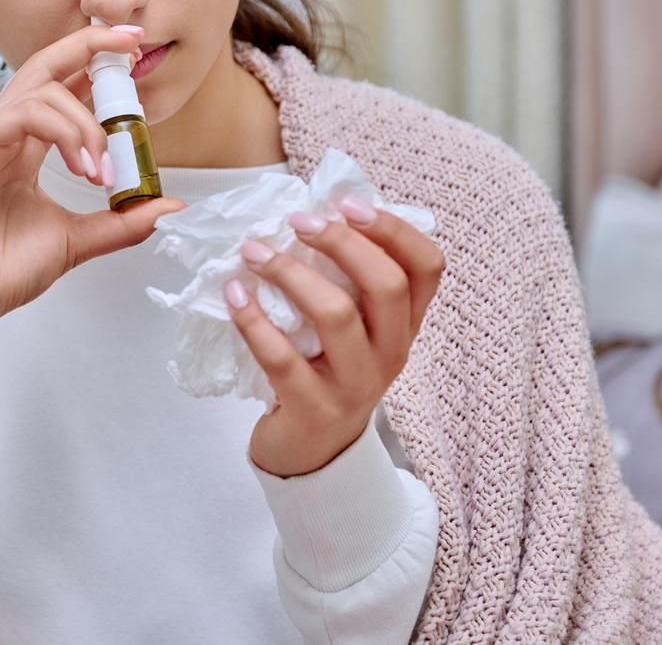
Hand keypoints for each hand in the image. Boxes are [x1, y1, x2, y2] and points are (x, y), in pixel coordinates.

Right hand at [0, 22, 185, 351]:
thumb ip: (122, 221)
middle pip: (47, 65)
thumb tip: (171, 206)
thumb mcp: (78, 239)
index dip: (96, 66)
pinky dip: (64, 132)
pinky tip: (82, 168)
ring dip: (87, 124)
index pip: (62, 89)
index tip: (134, 57)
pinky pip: (26, 113)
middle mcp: (4, 132)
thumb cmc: (2, 271)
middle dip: (91, 44)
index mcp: (25, 147)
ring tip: (102, 172)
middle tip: (132, 40)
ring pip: (45, 90)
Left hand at [224, 195, 444, 477]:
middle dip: (341, 243)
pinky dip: (253, 320)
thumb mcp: (356, 330)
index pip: (427, 267)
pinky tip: (233, 294)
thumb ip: (349, 281)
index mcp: (405, 325)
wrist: (314, 455)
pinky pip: (282, 358)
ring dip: (290, 274)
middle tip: (297, 222)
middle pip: (386, 285)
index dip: (393, 229)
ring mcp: (356, 385)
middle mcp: (391, 353)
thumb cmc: (328, 373)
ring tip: (253, 252)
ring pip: (336, 316)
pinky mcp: (313, 410)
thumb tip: (314, 213)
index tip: (347, 205)